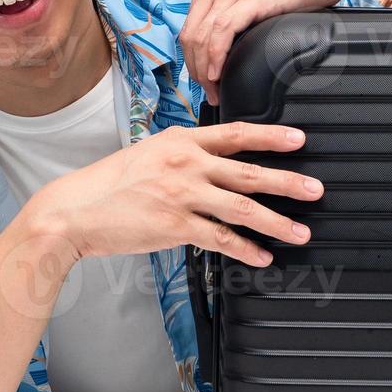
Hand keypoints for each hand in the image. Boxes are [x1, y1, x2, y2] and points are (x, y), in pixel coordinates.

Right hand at [20, 121, 323, 267]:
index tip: (299, 139)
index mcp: (180, 140)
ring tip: (301, 232)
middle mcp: (186, 163)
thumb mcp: (147, 154)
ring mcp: (183, 195)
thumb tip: (212, 163)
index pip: (235, 134)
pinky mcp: (176, 226)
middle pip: (250, 172)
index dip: (271, 136)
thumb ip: (181, 155)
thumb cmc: (108, 184)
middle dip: (289, 182)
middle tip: (316, 190)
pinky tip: (262, 257)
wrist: (74, 210)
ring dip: (277, 222)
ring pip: (243, 209)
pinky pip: (221, 239)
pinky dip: (246, 250)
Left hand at [180, 0, 356, 105]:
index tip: (203, 79)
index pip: (188, 25)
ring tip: (215, 90)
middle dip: (196, 70)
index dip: (192, 58)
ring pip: (201, 37)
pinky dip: (216, 57)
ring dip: (205, 70)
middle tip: (210, 92)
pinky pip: (221, 33)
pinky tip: (218, 73)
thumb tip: (221, 44)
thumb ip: (232, 8)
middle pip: (189, 34)